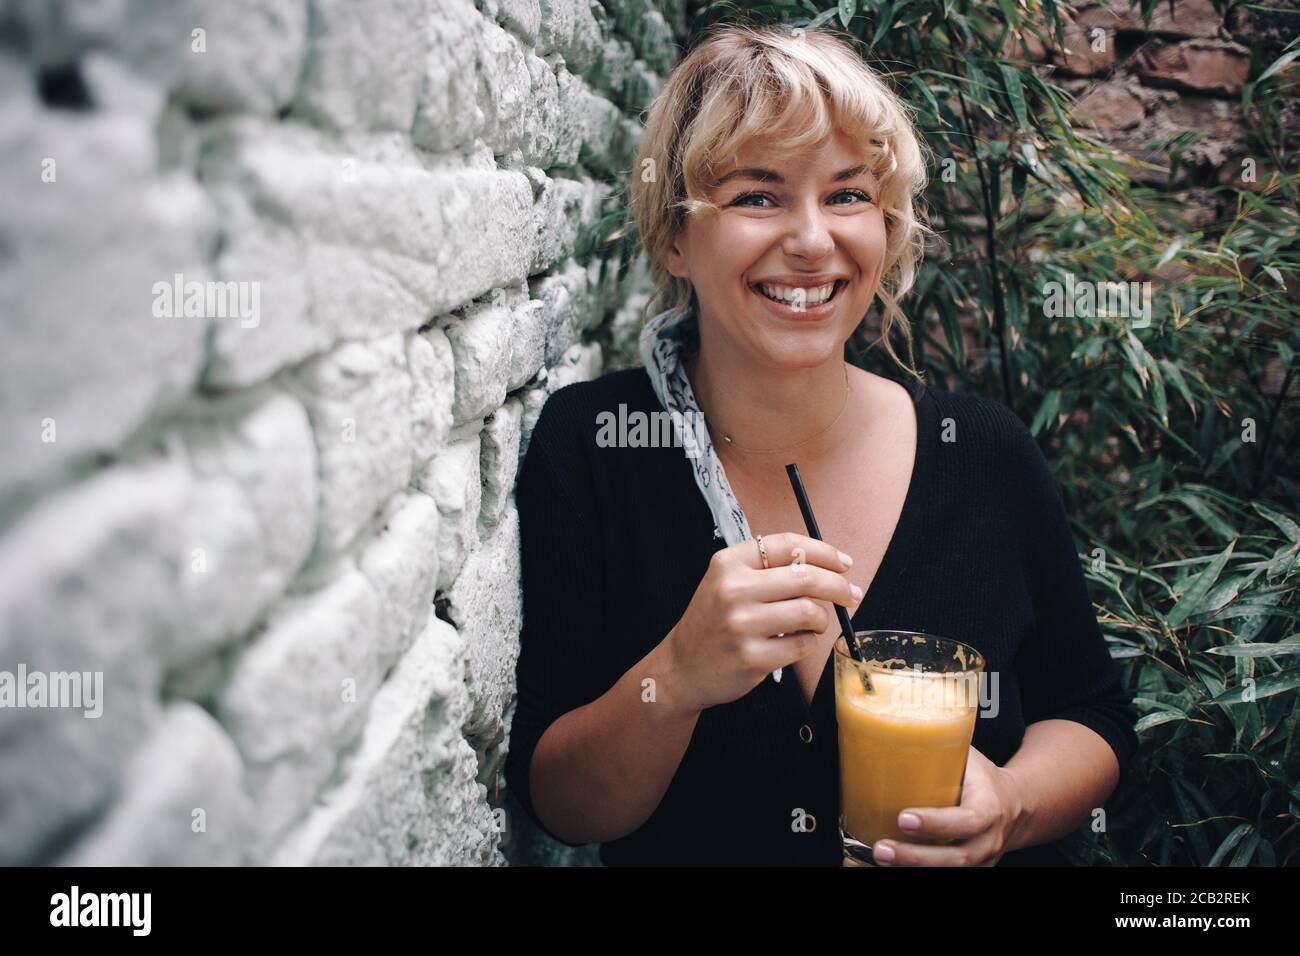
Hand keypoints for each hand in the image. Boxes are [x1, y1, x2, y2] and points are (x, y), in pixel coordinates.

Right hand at [665, 532, 858, 712]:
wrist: (682, 667)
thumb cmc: (713, 622)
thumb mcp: (726, 582)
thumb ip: (767, 569)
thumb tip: (828, 565)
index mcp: (728, 563)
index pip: (788, 545)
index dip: (824, 552)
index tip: (844, 563)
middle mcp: (733, 590)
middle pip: (806, 578)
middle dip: (839, 586)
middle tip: (851, 594)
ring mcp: (741, 625)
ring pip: (810, 612)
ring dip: (822, 619)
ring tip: (814, 623)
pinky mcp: (752, 657)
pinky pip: (802, 645)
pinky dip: (808, 643)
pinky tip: (795, 641)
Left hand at [867, 747, 1025, 866]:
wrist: (1014, 807)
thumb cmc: (981, 778)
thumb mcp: (969, 758)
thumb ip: (940, 743)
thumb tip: (896, 716)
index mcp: (989, 810)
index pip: (966, 821)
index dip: (936, 823)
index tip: (904, 817)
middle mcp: (986, 842)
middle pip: (954, 859)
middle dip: (914, 857)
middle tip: (880, 848)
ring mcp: (978, 863)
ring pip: (946, 873)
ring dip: (907, 870)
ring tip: (872, 860)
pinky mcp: (966, 872)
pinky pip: (940, 877)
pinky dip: (909, 874)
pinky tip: (877, 868)